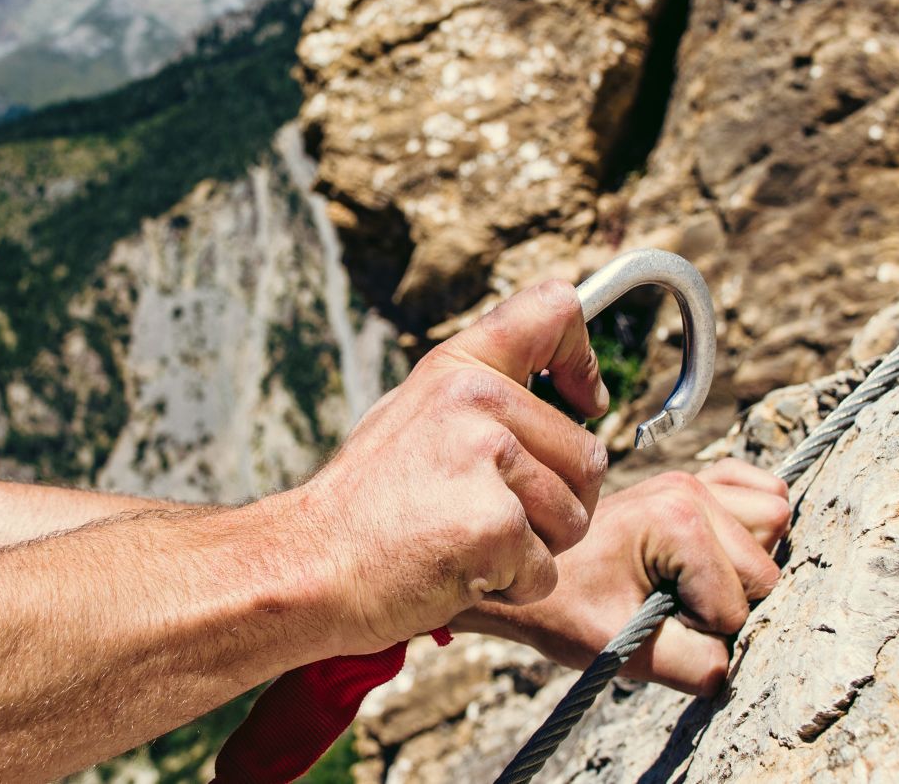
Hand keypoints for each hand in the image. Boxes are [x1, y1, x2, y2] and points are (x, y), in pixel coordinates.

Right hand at [273, 281, 609, 656]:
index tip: (585, 399)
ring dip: (535, 550)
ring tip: (464, 544)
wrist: (309, 566)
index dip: (583, 357)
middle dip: (558, 504)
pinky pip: (546, 570)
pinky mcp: (496, 525)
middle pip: (590, 456)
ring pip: (575, 518)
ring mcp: (489, 461)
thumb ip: (483, 398)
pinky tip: (456, 572)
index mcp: (460, 368)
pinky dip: (512, 587)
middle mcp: (479, 400)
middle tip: (486, 518)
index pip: (556, 310)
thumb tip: (569, 393)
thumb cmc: (366, 506)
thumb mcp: (416, 417)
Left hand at [454, 459, 789, 693]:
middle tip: (675, 608)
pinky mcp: (696, 481)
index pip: (738, 602)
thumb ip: (694, 665)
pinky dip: (754, 523)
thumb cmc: (567, 609)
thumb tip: (740, 664)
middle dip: (729, 600)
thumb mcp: (626, 648)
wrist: (533, 576)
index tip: (656, 623)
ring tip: (695, 581)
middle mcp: (691, 489)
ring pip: (774, 520)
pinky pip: (761, 490)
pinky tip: (719, 551)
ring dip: (748, 561)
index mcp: (676, 521)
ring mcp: (694, 480)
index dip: (705, 630)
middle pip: (767, 564)